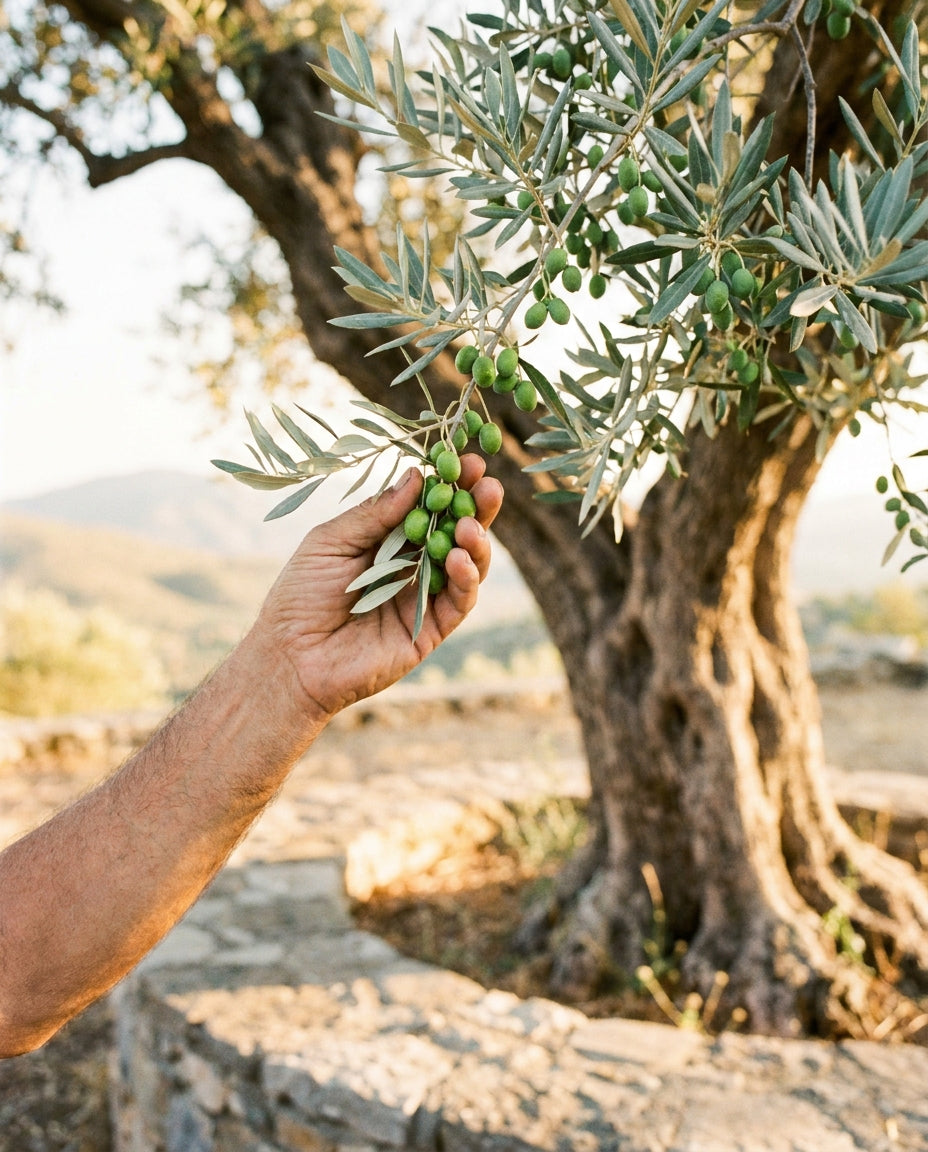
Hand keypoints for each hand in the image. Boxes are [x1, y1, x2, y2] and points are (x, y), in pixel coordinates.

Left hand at [252, 453, 502, 722]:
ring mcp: (424, 598)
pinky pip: (460, 601)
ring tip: (470, 525)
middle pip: (456, 530)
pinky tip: (462, 558)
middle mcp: (412, 565)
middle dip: (476, 506)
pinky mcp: (431, 630)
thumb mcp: (331, 542)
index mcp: (388, 540)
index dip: (448, 484)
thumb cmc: (300, 596)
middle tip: (488, 484)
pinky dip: (467, 578)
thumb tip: (416, 476)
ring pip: (468, 564)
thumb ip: (375, 513)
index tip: (466, 459)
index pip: (428, 506)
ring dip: (476, 540)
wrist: (290, 658)